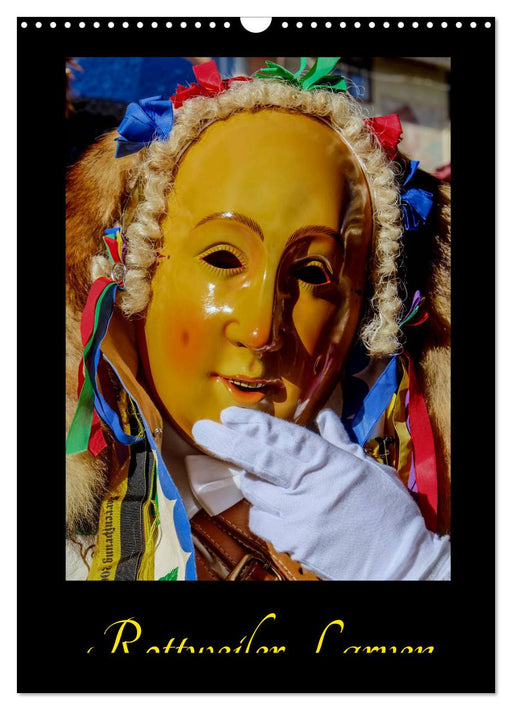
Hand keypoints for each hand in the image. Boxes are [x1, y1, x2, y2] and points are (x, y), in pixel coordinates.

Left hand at [192, 407, 449, 579]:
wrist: (399, 562)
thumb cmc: (389, 513)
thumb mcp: (370, 470)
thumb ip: (340, 443)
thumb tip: (324, 418)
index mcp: (331, 462)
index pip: (285, 437)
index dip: (254, 424)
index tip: (230, 415)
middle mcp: (311, 485)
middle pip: (259, 459)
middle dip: (226, 442)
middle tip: (203, 429)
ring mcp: (299, 514)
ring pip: (255, 491)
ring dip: (252, 481)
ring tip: (262, 479)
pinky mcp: (293, 541)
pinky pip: (260, 521)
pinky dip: (261, 512)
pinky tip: (275, 510)